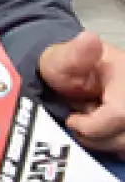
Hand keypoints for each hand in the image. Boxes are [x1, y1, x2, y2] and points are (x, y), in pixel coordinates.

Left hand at [39, 32, 124, 152]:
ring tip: (90, 121)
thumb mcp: (63, 57)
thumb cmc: (69, 66)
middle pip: (124, 137)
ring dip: (103, 141)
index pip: (120, 115)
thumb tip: (90, 39)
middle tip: (79, 121)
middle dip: (96, 135)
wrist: (76, 71)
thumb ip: (74, 54)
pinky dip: (112, 143)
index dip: (93, 125)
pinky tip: (102, 130)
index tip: (72, 120)